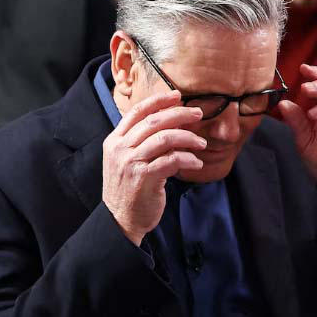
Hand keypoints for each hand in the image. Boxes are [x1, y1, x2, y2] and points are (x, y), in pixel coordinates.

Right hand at [102, 90, 206, 244]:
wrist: (120, 220)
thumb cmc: (129, 190)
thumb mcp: (126, 161)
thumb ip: (140, 142)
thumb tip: (170, 124)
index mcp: (115, 140)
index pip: (137, 111)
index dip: (158, 100)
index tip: (177, 96)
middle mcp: (120, 148)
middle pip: (154, 121)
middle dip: (179, 114)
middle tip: (198, 114)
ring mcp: (131, 162)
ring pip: (165, 138)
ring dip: (188, 138)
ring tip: (201, 143)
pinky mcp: (144, 177)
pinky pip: (172, 160)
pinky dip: (188, 159)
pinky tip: (196, 163)